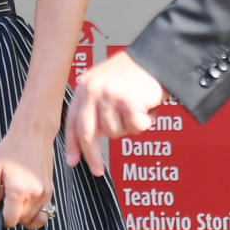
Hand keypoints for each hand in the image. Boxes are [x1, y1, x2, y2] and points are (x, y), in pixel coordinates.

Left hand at [0, 115, 54, 229]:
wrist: (33, 133)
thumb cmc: (10, 149)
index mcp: (18, 191)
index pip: (10, 221)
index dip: (1, 217)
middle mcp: (35, 195)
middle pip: (22, 221)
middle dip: (12, 213)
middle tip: (6, 194)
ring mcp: (46, 194)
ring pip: (33, 219)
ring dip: (23, 213)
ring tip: (16, 194)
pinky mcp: (51, 191)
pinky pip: (44, 213)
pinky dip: (34, 211)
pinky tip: (26, 198)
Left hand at [64, 51, 166, 175]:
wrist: (157, 58)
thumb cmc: (134, 75)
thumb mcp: (106, 86)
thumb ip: (96, 109)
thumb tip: (89, 139)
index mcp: (85, 87)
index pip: (73, 120)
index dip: (72, 143)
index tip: (72, 161)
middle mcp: (93, 90)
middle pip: (87, 132)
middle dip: (92, 155)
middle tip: (97, 170)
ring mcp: (110, 95)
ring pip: (115, 132)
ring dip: (129, 128)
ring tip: (136, 110)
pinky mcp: (127, 101)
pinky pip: (135, 127)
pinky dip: (144, 123)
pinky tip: (147, 109)